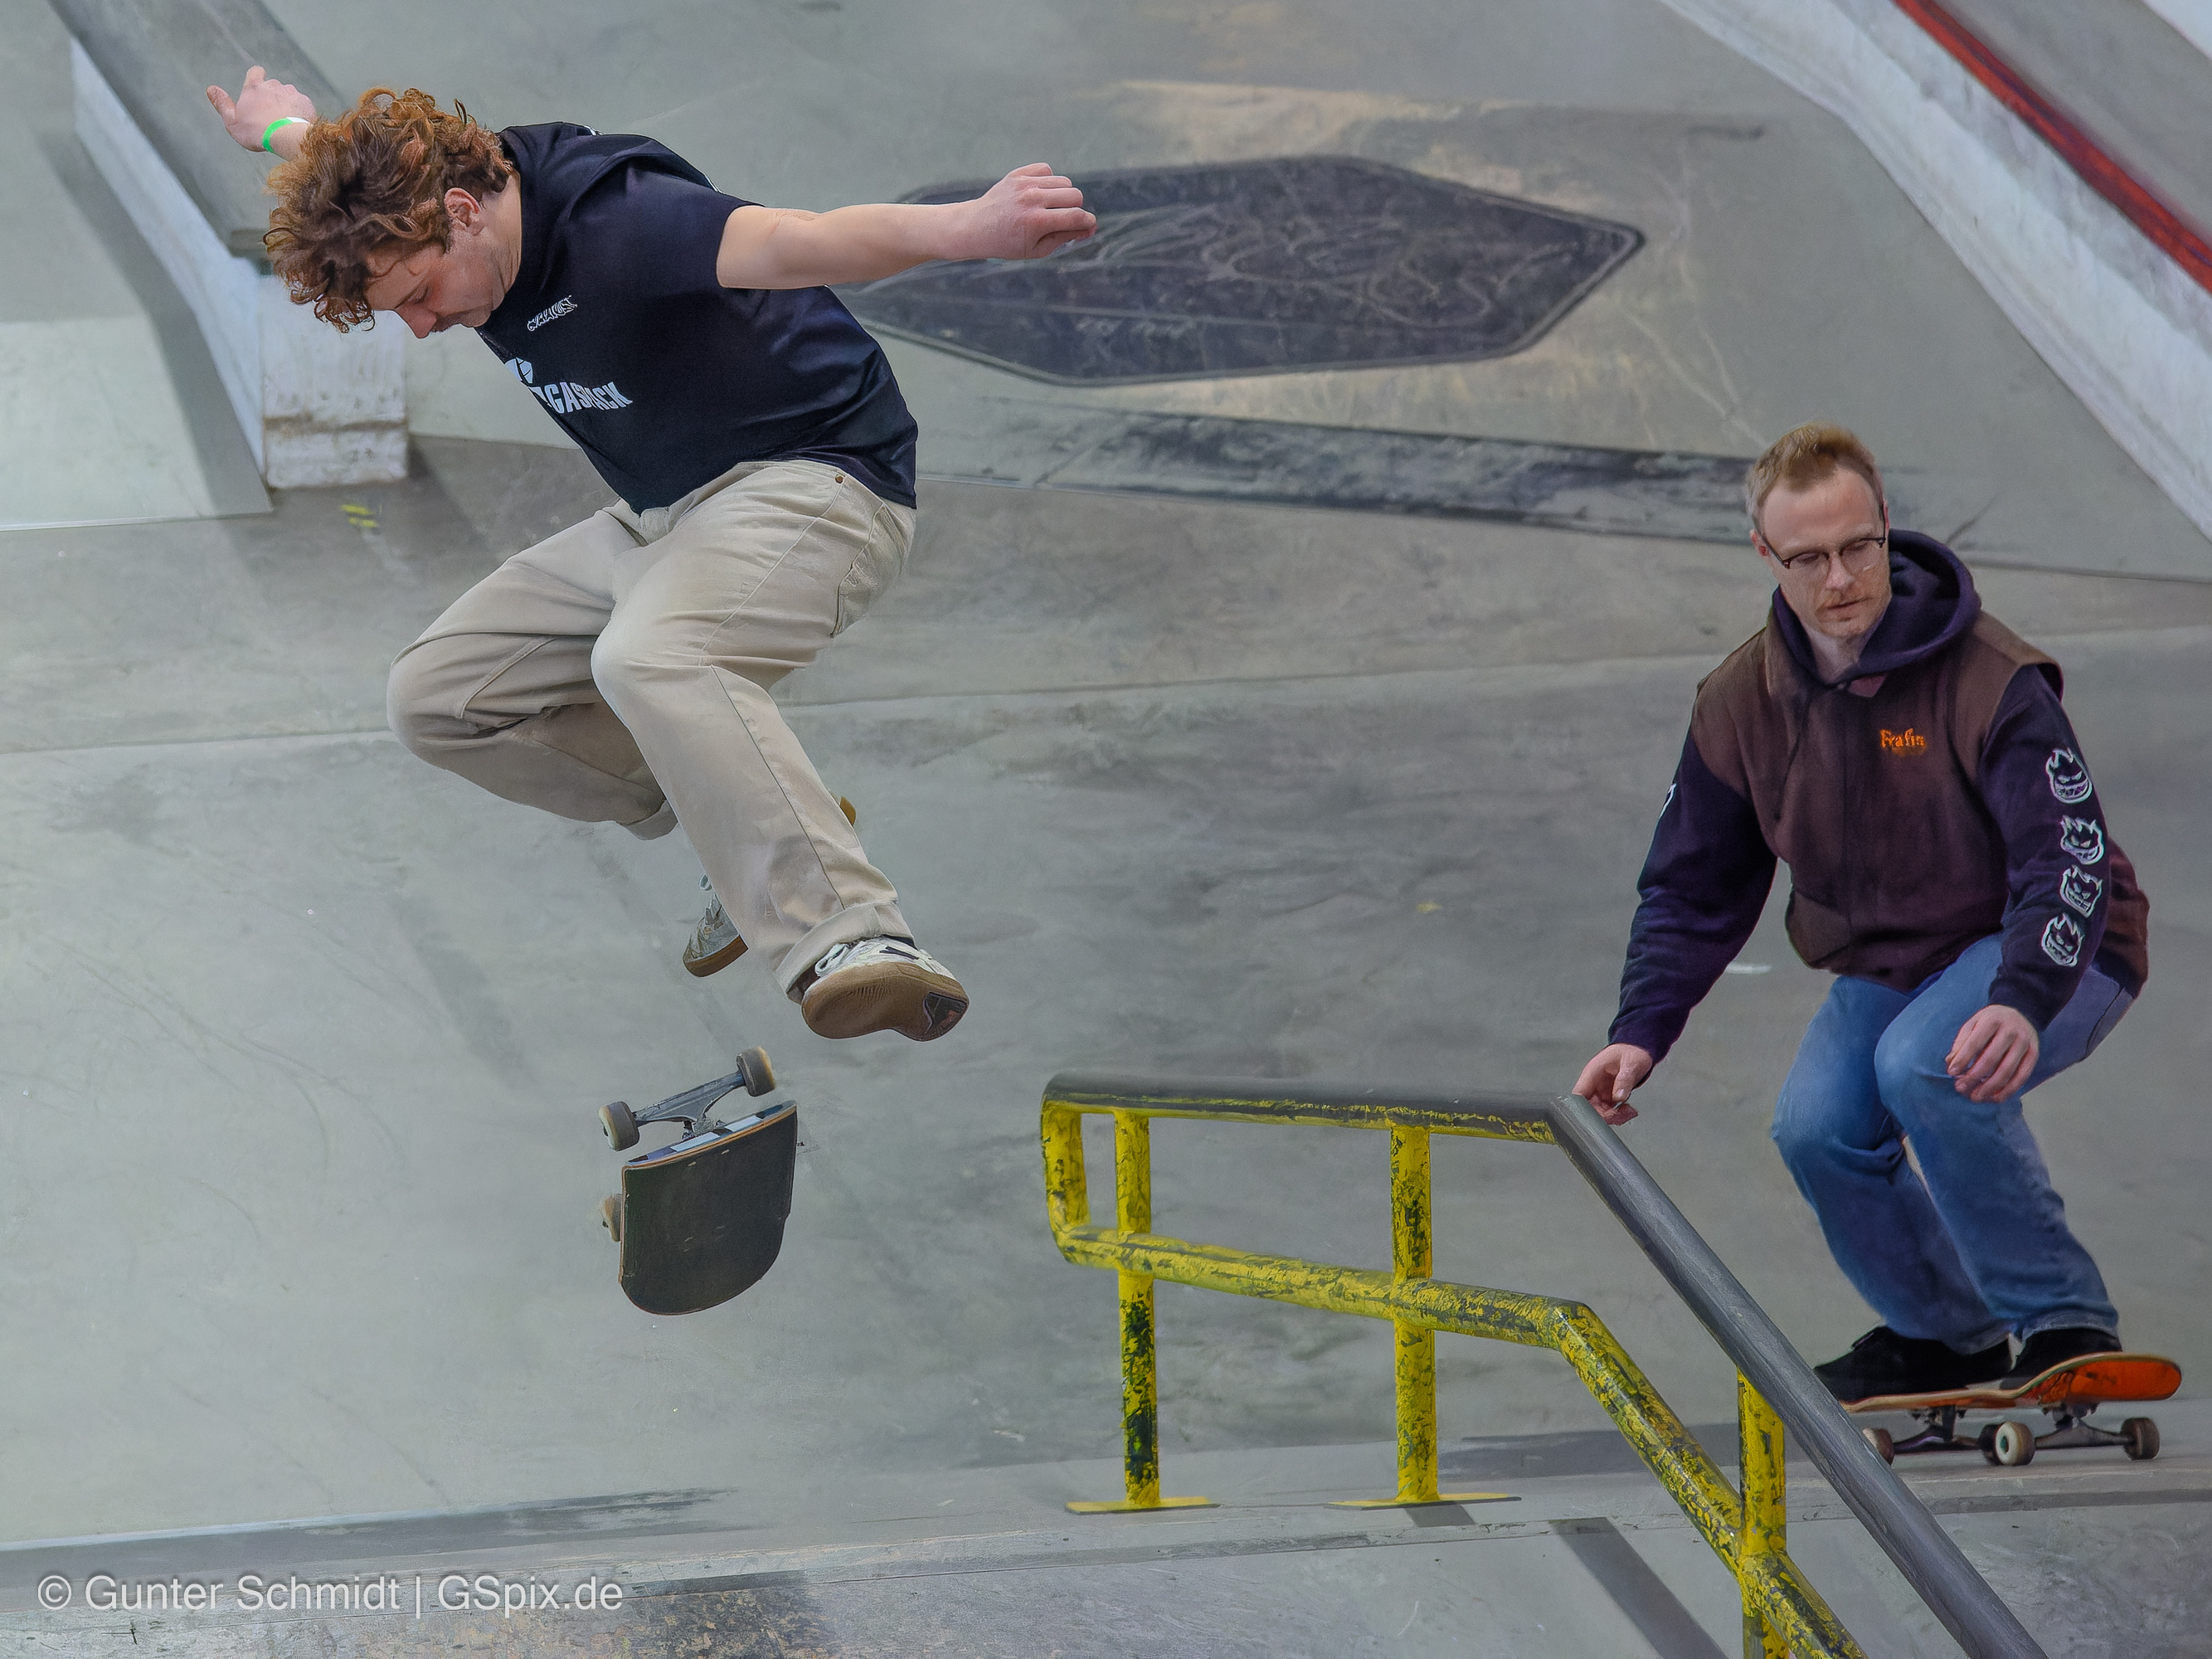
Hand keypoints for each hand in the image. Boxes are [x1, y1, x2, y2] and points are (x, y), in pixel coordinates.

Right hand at [206, 66, 315, 154]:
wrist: (288, 138)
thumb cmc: (257, 132)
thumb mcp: (232, 121)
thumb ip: (222, 104)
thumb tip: (210, 89)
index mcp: (254, 87)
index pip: (255, 72)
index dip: (256, 78)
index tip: (256, 89)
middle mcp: (274, 85)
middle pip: (273, 86)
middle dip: (272, 97)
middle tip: (269, 115)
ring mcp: (292, 92)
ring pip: (288, 95)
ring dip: (286, 105)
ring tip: (283, 122)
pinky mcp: (306, 102)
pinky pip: (302, 105)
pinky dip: (299, 112)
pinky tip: (296, 125)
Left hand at [951, 164, 1095, 260]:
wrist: (976, 227)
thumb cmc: (1008, 243)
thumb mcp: (1038, 250)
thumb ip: (1065, 237)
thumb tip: (1089, 226)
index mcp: (1036, 222)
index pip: (1076, 216)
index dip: (1088, 223)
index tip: (1087, 227)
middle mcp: (1032, 199)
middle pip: (1075, 195)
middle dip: (1076, 209)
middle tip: (1063, 219)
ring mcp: (1025, 184)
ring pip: (1064, 182)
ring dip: (1063, 195)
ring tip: (1048, 207)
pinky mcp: (1018, 174)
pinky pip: (1047, 170)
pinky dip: (1049, 182)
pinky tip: (1039, 194)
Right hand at [1573, 1043, 1653, 1125]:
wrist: (1638, 1049)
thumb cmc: (1630, 1051)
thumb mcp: (1630, 1063)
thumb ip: (1624, 1080)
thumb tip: (1618, 1097)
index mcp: (1592, 1072)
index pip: (1579, 1094)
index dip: (1584, 1108)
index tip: (1600, 1114)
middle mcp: (1593, 1083)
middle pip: (1588, 1106)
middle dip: (1604, 1115)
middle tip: (1621, 1114)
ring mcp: (1600, 1090)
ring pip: (1598, 1111)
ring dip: (1613, 1116)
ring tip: (1628, 1112)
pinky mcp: (1608, 1095)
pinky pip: (1608, 1110)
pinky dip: (1618, 1114)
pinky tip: (1628, 1110)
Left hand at [1946, 1005, 2038, 1101]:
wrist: (2021, 1013)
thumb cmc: (1991, 1022)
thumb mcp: (1974, 1023)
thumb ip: (1962, 1042)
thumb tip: (1950, 1063)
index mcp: (1992, 1020)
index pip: (1975, 1043)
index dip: (1962, 1059)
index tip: (1951, 1073)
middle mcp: (2011, 1031)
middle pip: (1991, 1059)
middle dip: (1974, 1076)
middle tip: (1960, 1088)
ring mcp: (2025, 1043)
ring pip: (2007, 1070)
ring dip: (1990, 1088)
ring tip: (1975, 1097)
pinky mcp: (2034, 1054)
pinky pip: (2022, 1076)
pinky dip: (2008, 1090)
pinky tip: (1995, 1097)